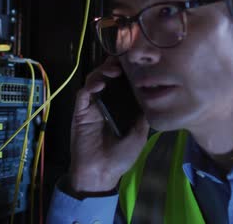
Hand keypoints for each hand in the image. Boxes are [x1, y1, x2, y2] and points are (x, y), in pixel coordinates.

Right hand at [69, 56, 149, 192]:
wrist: (101, 172)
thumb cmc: (121, 156)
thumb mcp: (139, 134)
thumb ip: (143, 115)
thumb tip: (152, 96)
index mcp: (121, 106)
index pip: (123, 83)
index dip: (127, 70)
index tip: (135, 60)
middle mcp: (106, 102)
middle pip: (108, 77)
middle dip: (114, 65)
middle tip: (122, 61)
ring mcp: (92, 105)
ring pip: (94, 80)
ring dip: (102, 72)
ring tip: (112, 70)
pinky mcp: (80, 111)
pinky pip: (83, 93)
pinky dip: (90, 86)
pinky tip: (99, 86)